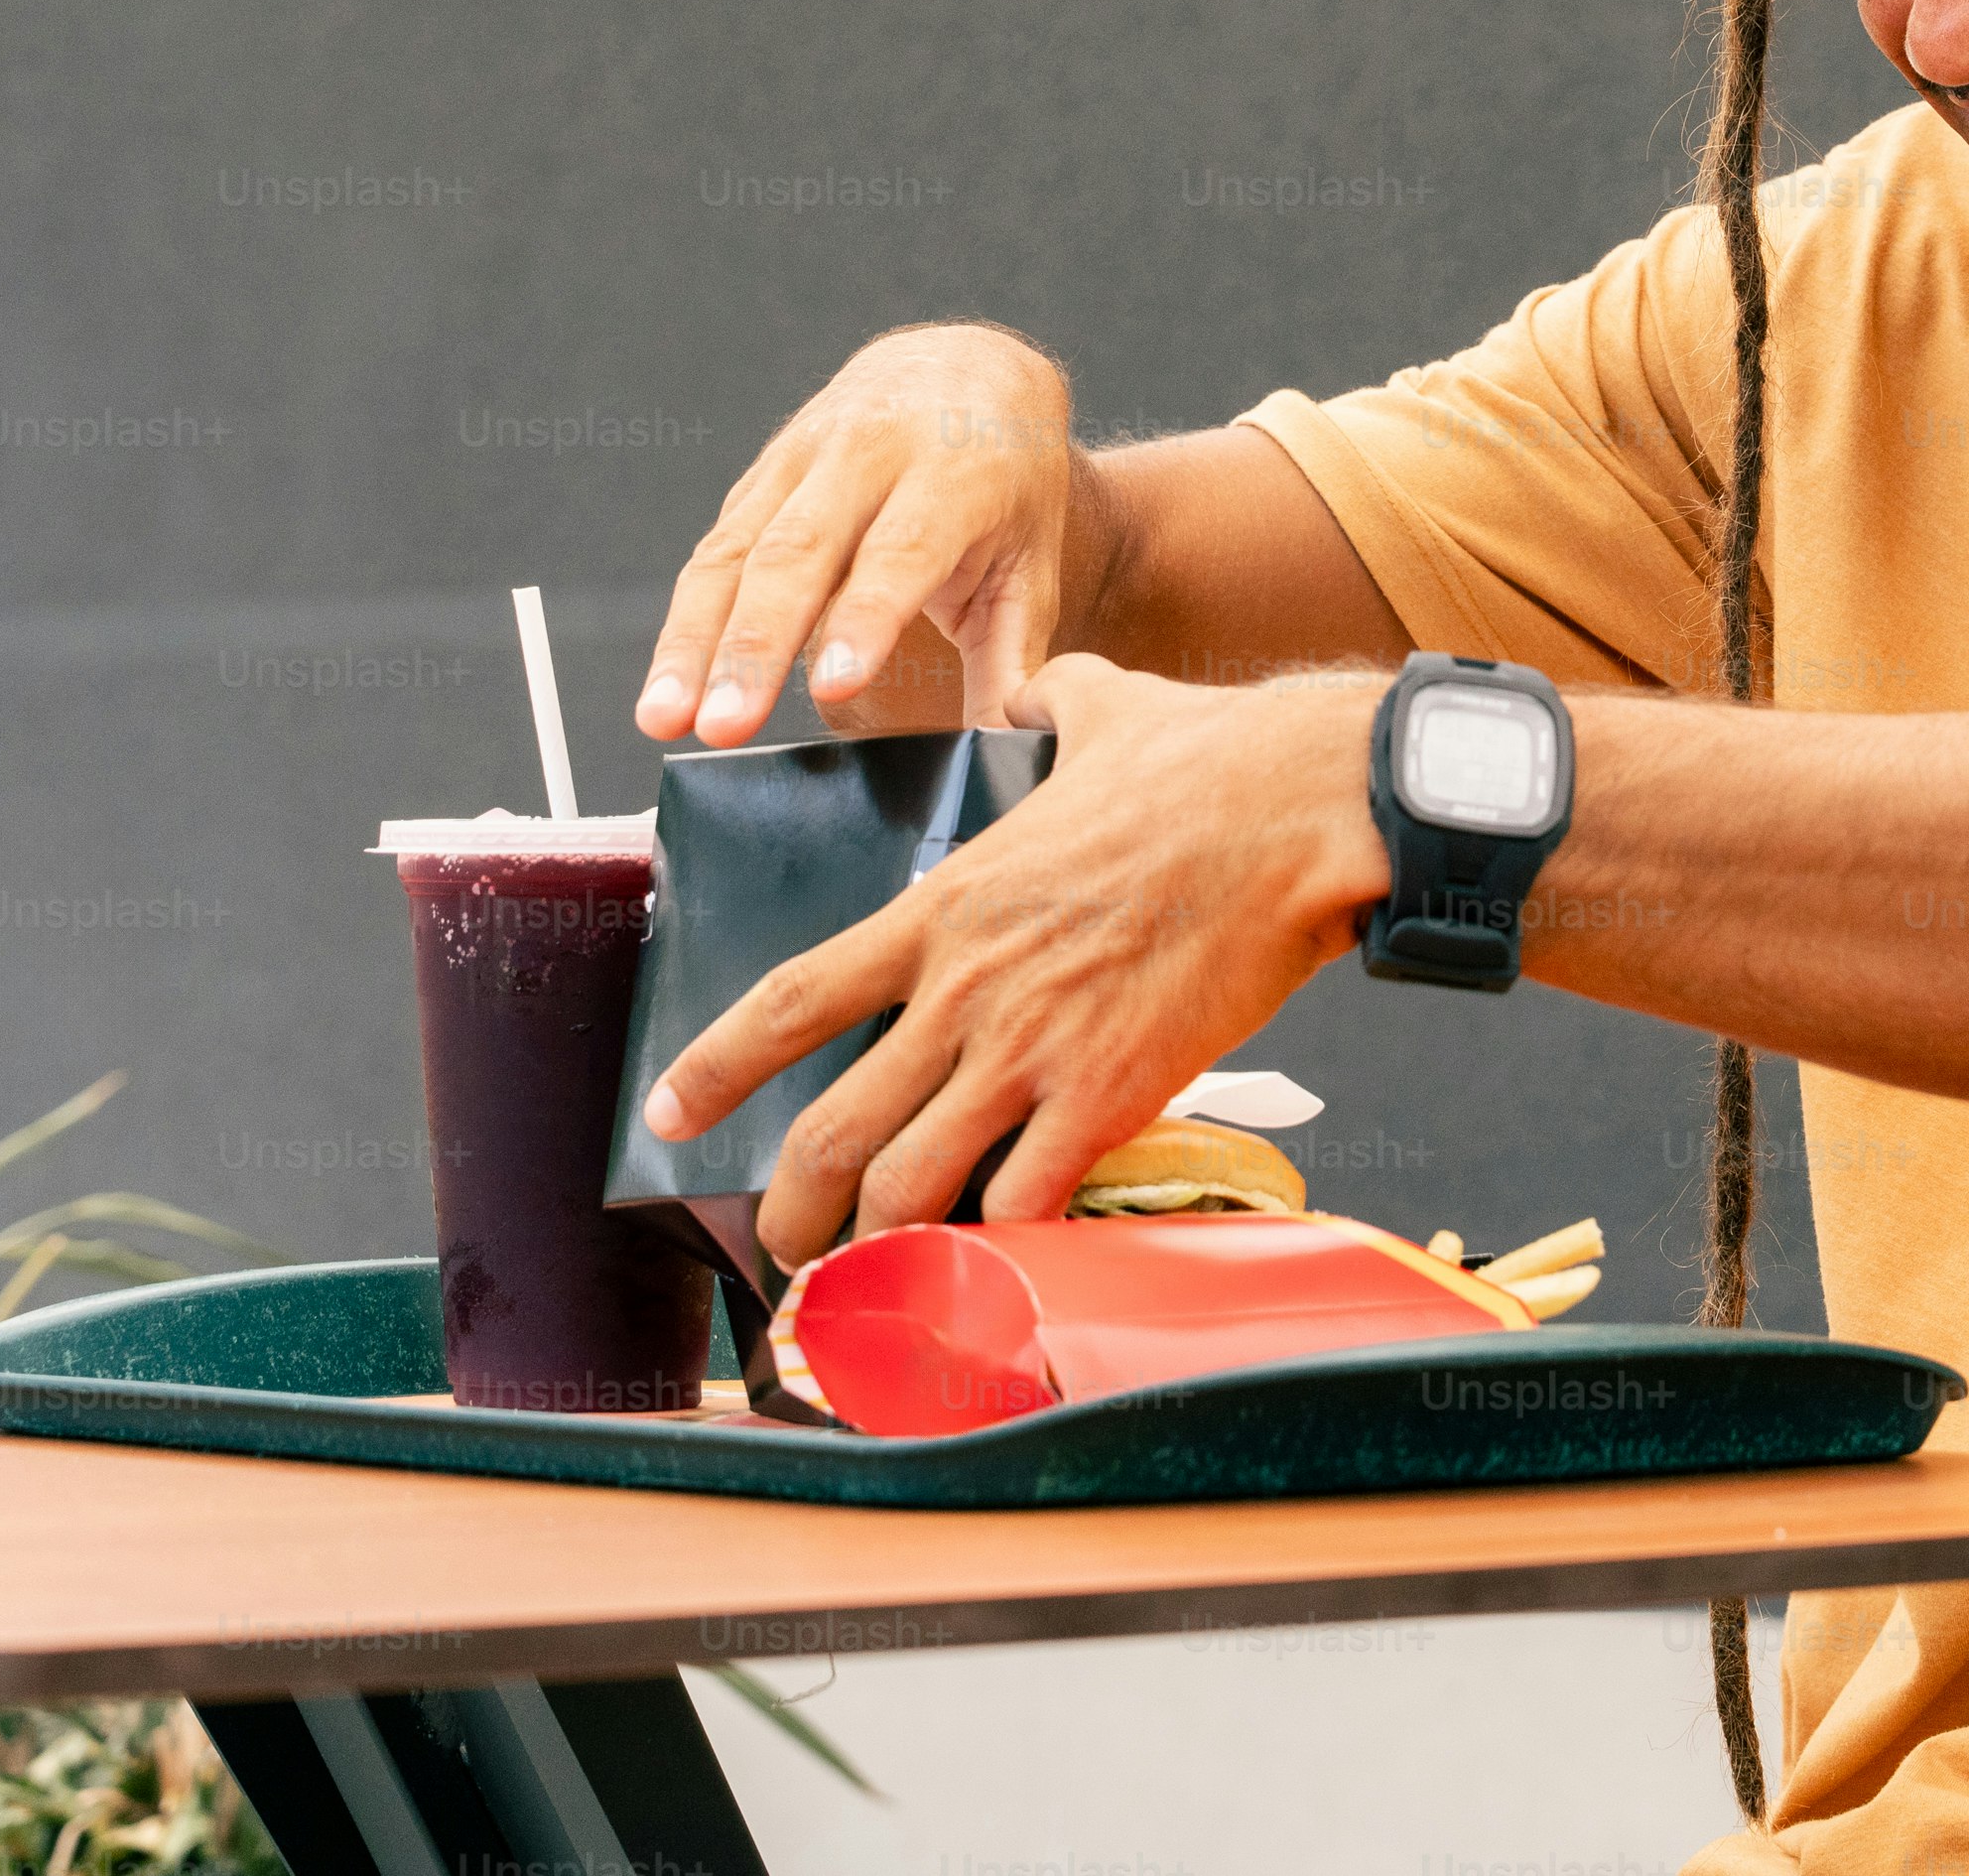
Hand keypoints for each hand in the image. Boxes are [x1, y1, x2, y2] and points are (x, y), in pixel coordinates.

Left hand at [634, 655, 1389, 1265]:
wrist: (1297, 811)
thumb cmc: (1212, 762)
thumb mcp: (1101, 706)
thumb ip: (1051, 702)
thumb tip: (1044, 692)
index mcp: (946, 907)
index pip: (792, 1000)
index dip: (717, 1067)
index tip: (671, 1111)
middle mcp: (966, 989)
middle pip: (832, 1130)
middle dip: (793, 1209)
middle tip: (788, 1244)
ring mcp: (1032, 1049)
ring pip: (909, 1184)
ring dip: (882, 1246)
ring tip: (880, 1277)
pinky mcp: (1109, 1095)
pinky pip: (1024, 1201)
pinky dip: (1005, 1243)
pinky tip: (1004, 1259)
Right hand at [639, 324, 1083, 742]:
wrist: (965, 371)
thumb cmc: (1007, 485)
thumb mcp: (1030, 561)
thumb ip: (1013, 659)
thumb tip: (1007, 746)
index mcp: (954, 471)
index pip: (902, 551)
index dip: (865, 618)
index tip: (833, 688)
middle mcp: (870, 452)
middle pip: (800, 553)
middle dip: (755, 645)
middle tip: (724, 726)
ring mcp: (803, 457)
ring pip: (736, 551)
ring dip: (693, 640)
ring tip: (663, 717)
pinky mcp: (760, 476)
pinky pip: (715, 550)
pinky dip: (686, 620)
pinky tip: (668, 685)